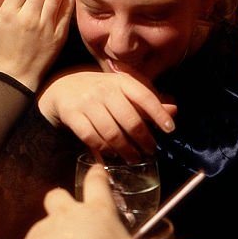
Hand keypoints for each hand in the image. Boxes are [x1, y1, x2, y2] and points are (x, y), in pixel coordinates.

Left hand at [4, 164, 202, 238]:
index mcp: (97, 212)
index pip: (95, 181)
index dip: (96, 174)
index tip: (97, 170)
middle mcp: (68, 215)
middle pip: (58, 195)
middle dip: (63, 201)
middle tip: (75, 218)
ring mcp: (44, 230)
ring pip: (45, 223)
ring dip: (53, 234)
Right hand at [38, 70, 176, 161]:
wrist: (63, 88)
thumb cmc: (101, 91)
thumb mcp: (124, 90)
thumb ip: (148, 102)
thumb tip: (174, 110)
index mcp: (121, 80)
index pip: (144, 96)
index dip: (159, 113)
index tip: (170, 129)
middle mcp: (104, 89)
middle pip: (130, 119)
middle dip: (143, 139)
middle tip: (151, 150)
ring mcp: (87, 102)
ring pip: (111, 132)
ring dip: (125, 149)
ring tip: (134, 158)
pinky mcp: (72, 115)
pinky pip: (91, 137)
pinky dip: (103, 149)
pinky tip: (112, 155)